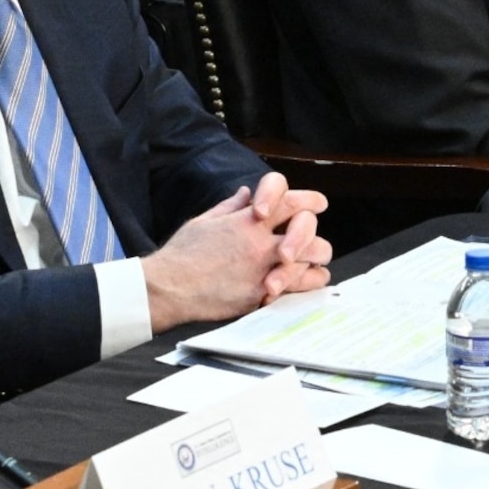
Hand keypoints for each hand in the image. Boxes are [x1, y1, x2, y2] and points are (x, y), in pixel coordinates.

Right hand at [141, 179, 329, 332]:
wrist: (170, 287)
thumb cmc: (182, 255)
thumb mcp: (205, 221)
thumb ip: (230, 207)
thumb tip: (246, 194)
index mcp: (248, 220)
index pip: (291, 200)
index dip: (310, 200)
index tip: (318, 204)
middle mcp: (261, 241)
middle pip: (308, 229)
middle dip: (314, 234)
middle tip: (315, 242)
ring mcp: (263, 268)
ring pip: (309, 260)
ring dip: (314, 263)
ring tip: (314, 266)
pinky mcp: (260, 294)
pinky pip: (296, 289)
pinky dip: (303, 287)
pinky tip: (303, 286)